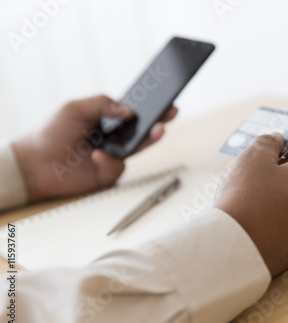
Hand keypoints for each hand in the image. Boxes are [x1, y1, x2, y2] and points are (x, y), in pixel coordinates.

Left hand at [12, 95, 177, 201]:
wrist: (35, 163)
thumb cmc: (51, 133)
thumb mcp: (75, 108)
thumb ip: (102, 104)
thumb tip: (129, 110)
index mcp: (107, 120)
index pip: (134, 113)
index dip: (150, 108)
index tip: (165, 101)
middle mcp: (113, 138)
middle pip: (142, 130)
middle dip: (159, 122)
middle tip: (170, 114)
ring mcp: (113, 156)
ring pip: (138, 148)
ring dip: (148, 139)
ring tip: (156, 130)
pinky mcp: (108, 174)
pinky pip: (119, 166)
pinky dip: (110, 160)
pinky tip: (97, 155)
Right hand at [214, 134, 287, 276]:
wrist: (234, 251)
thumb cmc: (244, 199)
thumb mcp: (252, 158)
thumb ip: (268, 142)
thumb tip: (277, 141)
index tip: (278, 149)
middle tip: (261, 171)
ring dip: (286, 191)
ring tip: (255, 197)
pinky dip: (283, 215)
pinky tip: (259, 219)